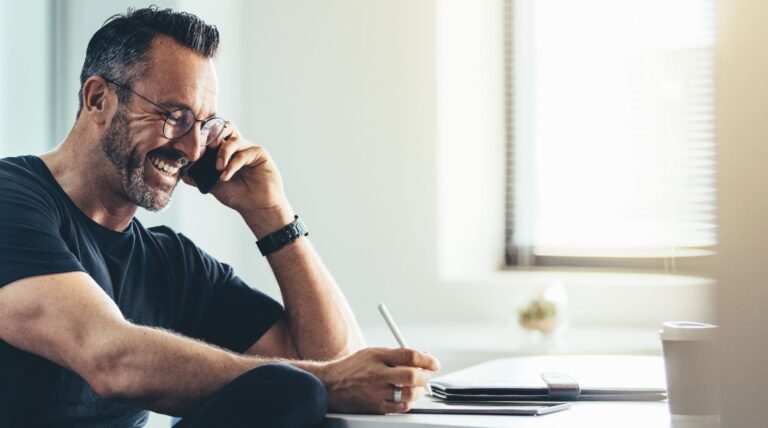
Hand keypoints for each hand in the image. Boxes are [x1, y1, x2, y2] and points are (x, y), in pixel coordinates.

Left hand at [183, 121, 293, 235]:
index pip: (213, 133)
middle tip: (204, 149)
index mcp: (225, 150)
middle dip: (212, 135)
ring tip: (217, 168)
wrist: (256, 207)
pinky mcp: (259, 153)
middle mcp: (237, 146)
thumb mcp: (212, 184)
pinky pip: (242, 153)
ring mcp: (248, 148)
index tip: (193, 150)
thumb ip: (197, 175)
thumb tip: (181, 169)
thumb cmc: (237, 195)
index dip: (203, 137)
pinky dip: (231, 165)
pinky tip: (225, 177)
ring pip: (232, 138)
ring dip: (222, 152)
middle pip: (224, 126)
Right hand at [315, 347, 440, 413]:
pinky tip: (407, 397)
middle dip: (424, 377)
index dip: (427, 359)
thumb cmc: (353, 367)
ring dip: (419, 391)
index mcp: (377, 356)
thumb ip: (396, 355)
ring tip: (417, 387)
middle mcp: (377, 374)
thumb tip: (422, 357)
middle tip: (425, 376)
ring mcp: (376, 392)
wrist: (330, 385)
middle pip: (411, 375)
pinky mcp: (376, 407)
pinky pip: (400, 407)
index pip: (409, 355)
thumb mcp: (373, 353)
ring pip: (408, 394)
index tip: (434, 363)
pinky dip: (408, 402)